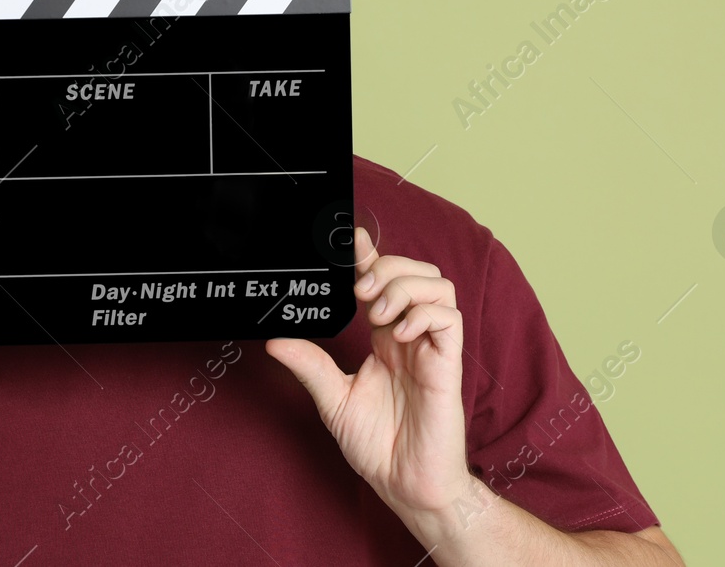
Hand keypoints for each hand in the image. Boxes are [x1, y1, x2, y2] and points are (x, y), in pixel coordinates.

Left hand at [265, 227, 471, 526]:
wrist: (406, 484)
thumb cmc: (378, 446)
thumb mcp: (333, 399)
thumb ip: (309, 365)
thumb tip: (275, 340)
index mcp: (385, 338)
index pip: (383, 281)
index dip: (370, 255)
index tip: (350, 240)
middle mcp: (410, 337)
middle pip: (417, 272)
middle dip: (388, 267)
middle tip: (360, 290)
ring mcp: (432, 349)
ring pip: (438, 287)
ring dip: (404, 287)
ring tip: (377, 314)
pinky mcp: (448, 366)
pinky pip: (449, 320)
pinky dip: (423, 315)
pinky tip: (398, 333)